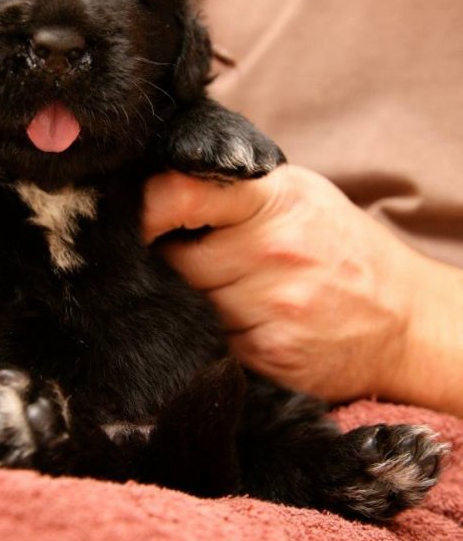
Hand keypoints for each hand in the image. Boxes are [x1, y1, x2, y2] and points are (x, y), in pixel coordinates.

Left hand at [143, 165, 462, 415]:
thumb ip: (235, 188)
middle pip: (176, 260)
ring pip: (190, 303)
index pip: (184, 194)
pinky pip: (211, 339)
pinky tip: (246, 319)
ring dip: (194, 299)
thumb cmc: (341, 248)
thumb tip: (159, 186)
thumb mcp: (300, 195)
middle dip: (172, 261)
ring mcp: (274, 308)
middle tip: (193, 258)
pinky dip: (216, 331)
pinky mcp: (270, 354)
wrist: (404, 320)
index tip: (136, 220)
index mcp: (278, 201)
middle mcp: (276, 252)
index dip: (147, 209)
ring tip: (232, 288)